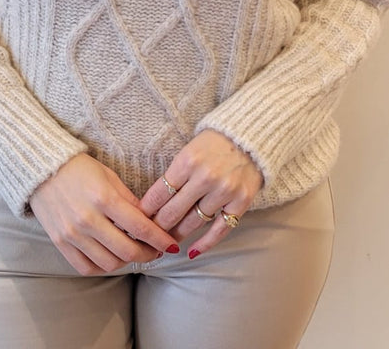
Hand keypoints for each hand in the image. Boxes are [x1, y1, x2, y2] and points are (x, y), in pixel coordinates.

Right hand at [29, 153, 178, 274]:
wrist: (42, 168)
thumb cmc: (79, 168)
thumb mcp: (109, 176)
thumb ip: (130, 200)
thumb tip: (151, 221)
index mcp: (103, 198)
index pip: (140, 227)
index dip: (160, 239)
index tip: (172, 244)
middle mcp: (87, 219)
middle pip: (127, 251)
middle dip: (148, 254)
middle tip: (156, 251)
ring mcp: (72, 234)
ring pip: (109, 263)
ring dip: (127, 261)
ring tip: (134, 252)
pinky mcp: (60, 243)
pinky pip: (86, 267)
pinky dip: (103, 267)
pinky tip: (111, 257)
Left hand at [140, 129, 262, 258]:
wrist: (250, 136)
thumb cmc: (214, 143)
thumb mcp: (189, 150)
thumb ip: (175, 174)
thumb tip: (153, 202)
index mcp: (188, 160)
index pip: (160, 193)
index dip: (146, 210)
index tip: (138, 219)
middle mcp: (206, 177)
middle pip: (174, 211)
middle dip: (158, 226)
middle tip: (148, 236)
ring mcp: (225, 191)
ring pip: (194, 222)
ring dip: (177, 235)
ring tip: (166, 243)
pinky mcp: (241, 202)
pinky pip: (220, 230)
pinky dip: (205, 244)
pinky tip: (192, 252)